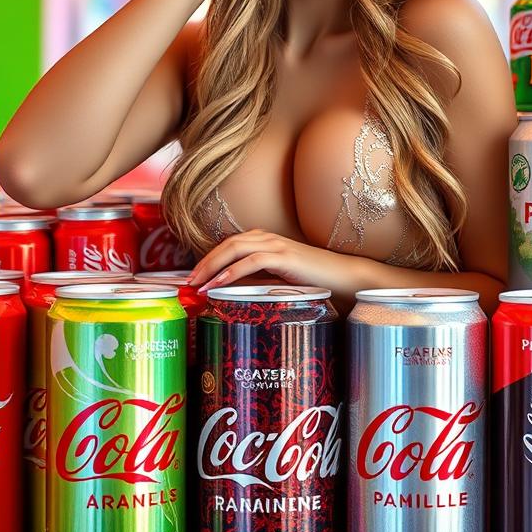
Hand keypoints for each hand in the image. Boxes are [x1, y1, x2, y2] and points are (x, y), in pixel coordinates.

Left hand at [187, 230, 337, 291]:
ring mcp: (276, 245)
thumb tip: (230, 292)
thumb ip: (257, 280)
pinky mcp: (285, 257)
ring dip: (213, 266)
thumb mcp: (278, 279)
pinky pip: (252, 261)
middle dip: (203, 262)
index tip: (193, 278)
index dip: (207, 260)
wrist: (343, 276)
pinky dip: (233, 271)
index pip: (228, 246)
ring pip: (235, 249)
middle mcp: (267, 238)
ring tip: (198, 284)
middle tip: (188, 282)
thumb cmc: (312, 280)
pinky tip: (220, 282)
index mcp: (264, 241)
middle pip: (226, 244)